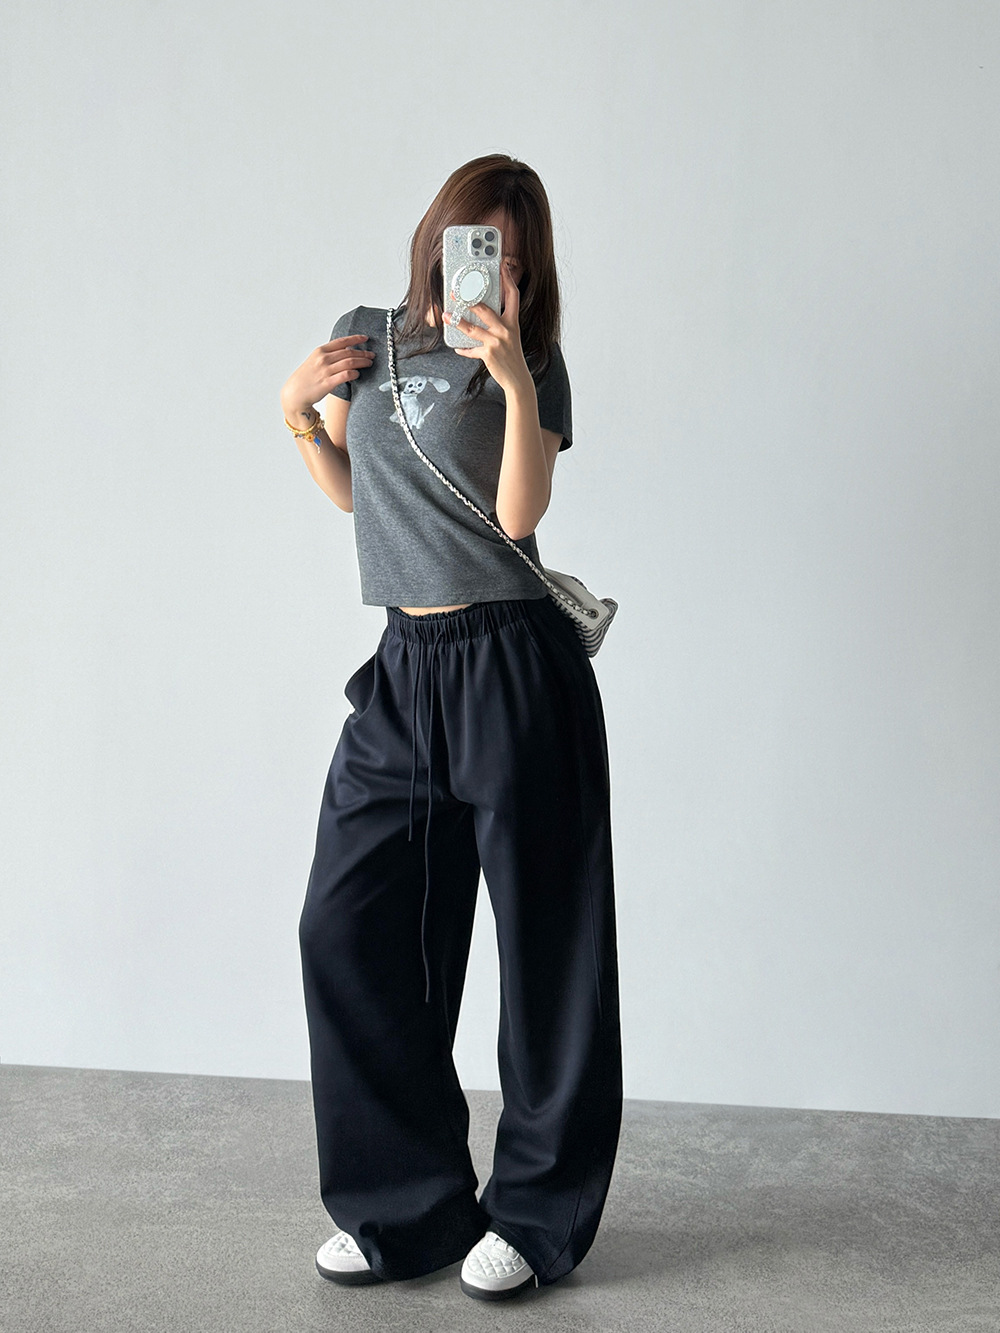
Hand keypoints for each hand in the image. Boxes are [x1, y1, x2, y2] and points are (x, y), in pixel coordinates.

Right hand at [280, 334, 375, 414]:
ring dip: (362, 362)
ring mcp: (325, 371)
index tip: (365, 338)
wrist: (295, 394)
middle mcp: (323, 359)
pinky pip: (346, 375)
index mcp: (320, 351)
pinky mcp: (328, 383)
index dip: (355, 339)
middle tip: (372, 355)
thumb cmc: (306, 378)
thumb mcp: (314, 361)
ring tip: (369, 363)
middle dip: (363, 353)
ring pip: (350, 362)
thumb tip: (345, 352)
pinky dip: (355, 373)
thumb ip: (328, 356)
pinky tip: (358, 374)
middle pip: (349, 352)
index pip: (341, 342)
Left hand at [445, 260, 529, 394]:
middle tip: (457, 292)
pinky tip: (457, 347)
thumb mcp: (511, 336)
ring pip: (472, 328)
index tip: (501, 267)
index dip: (507, 280)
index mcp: (513, 323)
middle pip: (485, 309)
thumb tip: (480, 313)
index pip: (512, 296)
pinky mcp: (489, 354)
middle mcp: (506, 330)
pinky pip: (471, 350)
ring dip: (457, 322)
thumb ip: (498, 325)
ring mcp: (497, 342)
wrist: (518, 379)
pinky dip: (463, 349)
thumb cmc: (512, 356)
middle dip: (470, 300)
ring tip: (447, 315)